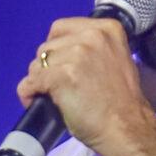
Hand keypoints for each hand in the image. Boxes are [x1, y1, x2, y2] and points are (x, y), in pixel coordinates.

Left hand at [14, 15, 155, 155]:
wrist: (127, 127)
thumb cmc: (121, 102)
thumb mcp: (114, 60)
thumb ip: (92, 50)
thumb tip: (62, 54)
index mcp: (106, 28)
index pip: (61, 27)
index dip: (55, 48)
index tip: (59, 65)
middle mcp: (92, 35)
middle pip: (47, 46)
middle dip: (46, 66)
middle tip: (54, 85)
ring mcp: (77, 54)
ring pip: (36, 64)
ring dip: (37, 81)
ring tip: (48, 96)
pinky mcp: (63, 75)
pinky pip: (31, 82)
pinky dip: (28, 93)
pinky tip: (36, 102)